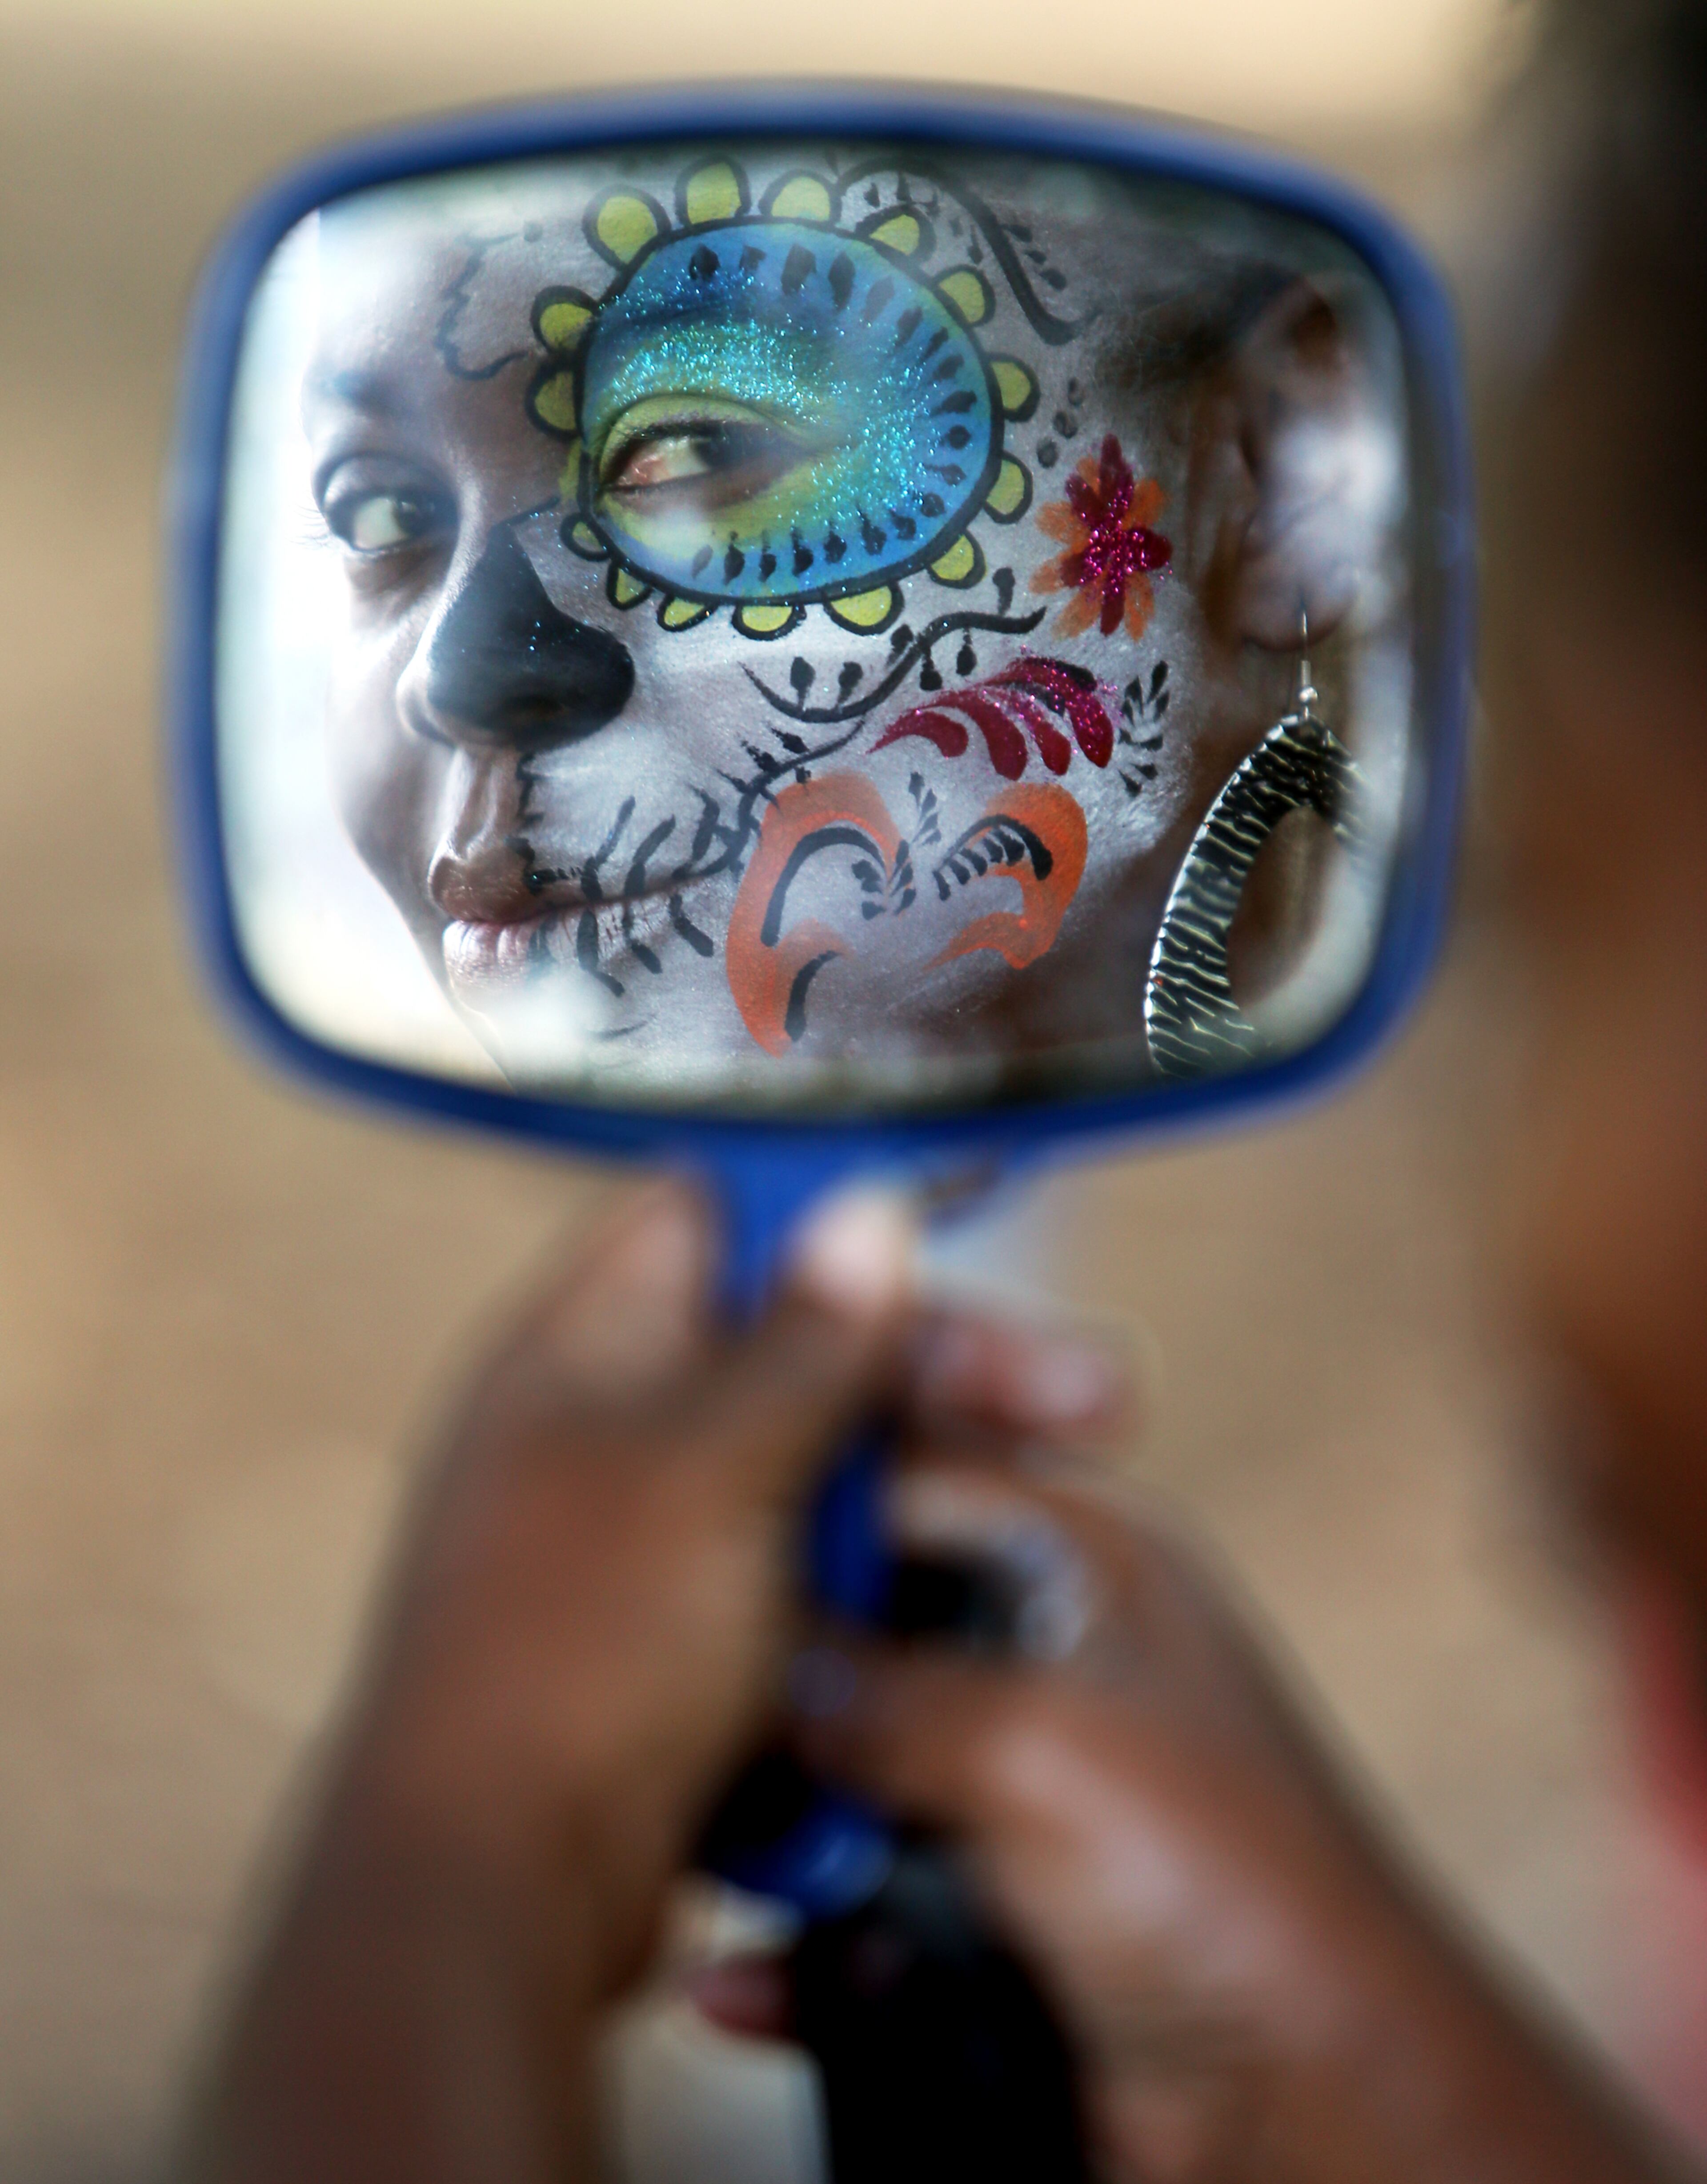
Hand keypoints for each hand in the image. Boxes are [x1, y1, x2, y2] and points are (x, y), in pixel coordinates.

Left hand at [183, 1180, 1128, 2183]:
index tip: (956, 1227)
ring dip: (918, 1475)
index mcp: (584, 1347)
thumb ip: (802, 1344)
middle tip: (1087, 1400)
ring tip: (1051, 1494)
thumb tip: (866, 1211)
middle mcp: (607, 1425)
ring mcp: (641, 1536)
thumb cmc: (579, 1660)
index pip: (714, 1212)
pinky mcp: (674, 1637)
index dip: (832, 1212)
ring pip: (809, 1466)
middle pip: (794, 1347)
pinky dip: (868, 1572)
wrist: (496, 1895)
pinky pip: (793, 1571)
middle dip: (936, 1363)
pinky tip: (955, 1585)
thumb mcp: (711, 1471)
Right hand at [710, 1445, 1679, 2183]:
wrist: (1313, 2110)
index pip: (917, 1469)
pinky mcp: (991, 1913)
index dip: (809, 1489)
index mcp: (1088, 1563)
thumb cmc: (1232, 1891)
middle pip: (862, 1624)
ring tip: (698, 1841)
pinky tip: (745, 1978)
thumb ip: (880, 1688)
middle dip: (770, 1674)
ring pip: (843, 1770)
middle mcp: (1047, 1660)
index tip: (698, 1526)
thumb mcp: (1035, 1742)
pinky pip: (856, 1910)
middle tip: (679, 1703)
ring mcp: (1015, 1791)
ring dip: (773, 1822)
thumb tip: (758, 1669)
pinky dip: (799, 1951)